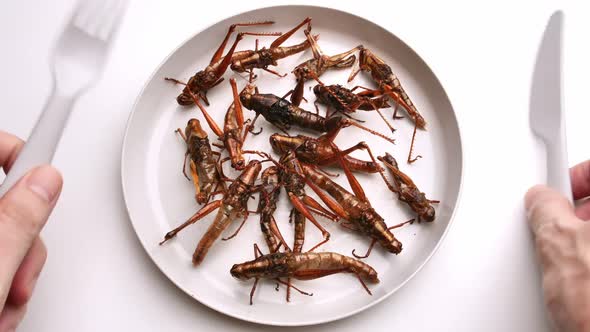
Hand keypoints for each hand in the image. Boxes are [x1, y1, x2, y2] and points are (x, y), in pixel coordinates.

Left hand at [0, 131, 61, 330]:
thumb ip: (18, 221)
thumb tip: (43, 182)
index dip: (13, 149)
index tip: (37, 157)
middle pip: (1, 203)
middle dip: (24, 237)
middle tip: (21, 270)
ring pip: (4, 234)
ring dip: (18, 268)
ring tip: (3, 304)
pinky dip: (5, 282)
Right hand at [525, 160, 589, 331]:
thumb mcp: (558, 243)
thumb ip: (546, 210)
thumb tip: (541, 202)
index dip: (577, 176)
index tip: (561, 190)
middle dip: (579, 213)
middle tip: (561, 227)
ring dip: (583, 242)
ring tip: (572, 263)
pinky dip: (589, 264)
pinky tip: (582, 281)